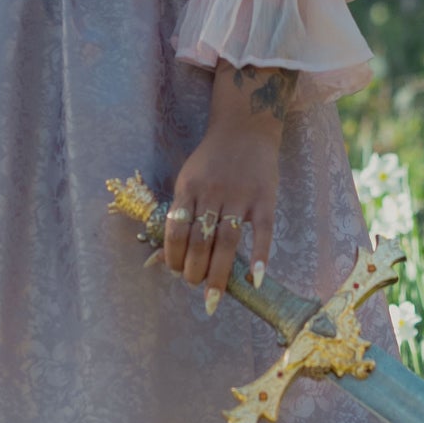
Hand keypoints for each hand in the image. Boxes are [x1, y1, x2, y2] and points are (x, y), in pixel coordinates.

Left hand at [163, 121, 280, 312]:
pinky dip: (260, 256)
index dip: (172, 255)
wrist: (245, 127)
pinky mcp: (264, 199)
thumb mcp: (188, 178)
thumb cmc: (212, 159)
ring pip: (226, 240)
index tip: (174, 271)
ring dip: (218, 272)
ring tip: (212, 295)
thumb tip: (158, 254)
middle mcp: (213, 193)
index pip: (176, 230)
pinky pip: (262, 231)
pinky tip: (255, 278)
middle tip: (193, 284)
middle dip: (194, 270)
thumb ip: (179, 212)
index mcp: (189, 188)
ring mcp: (240, 196)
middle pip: (200, 240)